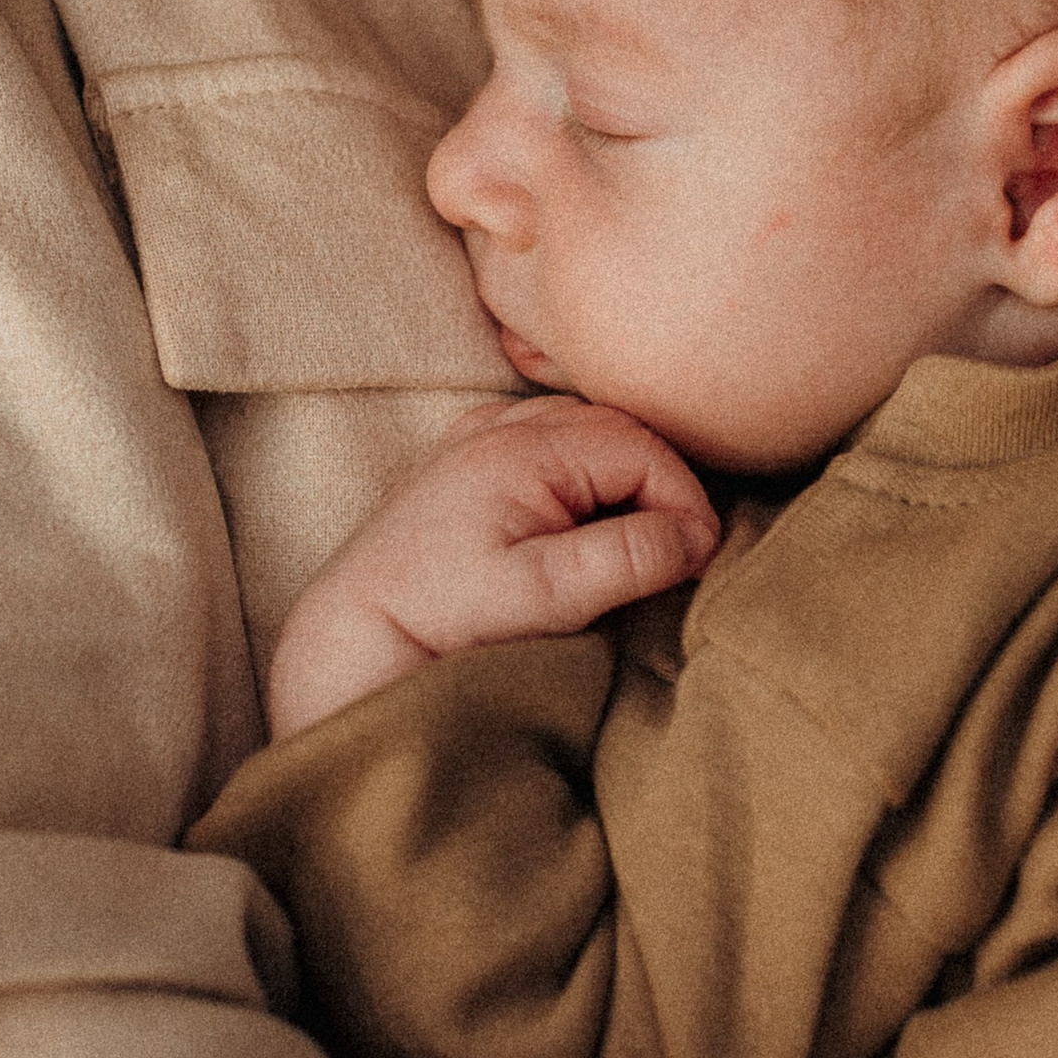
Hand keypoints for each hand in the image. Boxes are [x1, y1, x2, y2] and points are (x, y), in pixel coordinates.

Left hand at [263, 399, 719, 741]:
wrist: (356, 633)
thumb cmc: (443, 618)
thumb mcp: (542, 596)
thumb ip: (624, 559)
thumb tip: (697, 536)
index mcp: (524, 447)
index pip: (644, 448)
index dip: (687, 501)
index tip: (701, 560)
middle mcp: (500, 424)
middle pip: (619, 430)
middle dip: (663, 486)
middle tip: (682, 552)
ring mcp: (481, 436)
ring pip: (587, 432)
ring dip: (626, 477)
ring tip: (642, 541)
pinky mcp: (468, 459)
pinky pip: (549, 441)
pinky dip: (584, 471)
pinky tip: (585, 520)